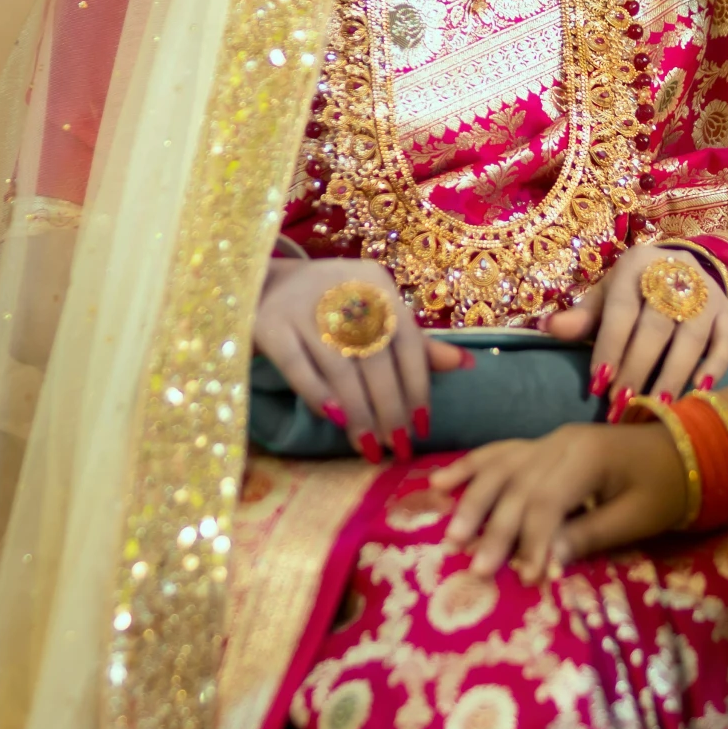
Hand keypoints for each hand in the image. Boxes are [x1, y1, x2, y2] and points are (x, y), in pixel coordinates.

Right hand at [253, 256, 464, 460]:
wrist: (262, 283)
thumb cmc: (331, 305)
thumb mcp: (374, 313)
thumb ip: (415, 343)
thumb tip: (465, 365)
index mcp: (376, 281)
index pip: (407, 340)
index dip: (418, 387)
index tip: (423, 427)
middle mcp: (342, 287)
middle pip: (376, 358)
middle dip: (390, 408)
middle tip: (398, 447)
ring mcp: (302, 304)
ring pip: (341, 369)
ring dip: (359, 413)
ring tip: (370, 446)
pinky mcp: (269, 324)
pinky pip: (299, 369)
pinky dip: (320, 397)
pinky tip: (337, 422)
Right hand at [435, 415, 688, 580]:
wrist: (686, 447)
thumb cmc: (666, 487)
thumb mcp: (637, 518)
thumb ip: (589, 535)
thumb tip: (545, 561)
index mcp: (587, 457)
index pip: (547, 501)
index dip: (533, 541)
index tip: (526, 577)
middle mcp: (560, 443)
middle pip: (517, 487)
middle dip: (495, 529)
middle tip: (476, 568)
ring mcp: (548, 441)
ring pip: (500, 469)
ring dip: (472, 501)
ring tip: (452, 534)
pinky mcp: (544, 445)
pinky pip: (500, 453)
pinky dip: (470, 468)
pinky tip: (440, 483)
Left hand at [545, 244, 727, 418]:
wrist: (681, 269)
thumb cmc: (634, 291)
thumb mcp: (607, 296)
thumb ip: (582, 316)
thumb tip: (548, 328)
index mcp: (637, 265)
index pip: (622, 310)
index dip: (610, 348)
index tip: (598, 385)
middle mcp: (676, 273)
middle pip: (657, 325)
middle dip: (638, 366)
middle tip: (623, 403)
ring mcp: (708, 293)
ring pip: (692, 335)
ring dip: (673, 373)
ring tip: (657, 405)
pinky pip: (727, 340)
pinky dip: (715, 365)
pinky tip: (700, 391)